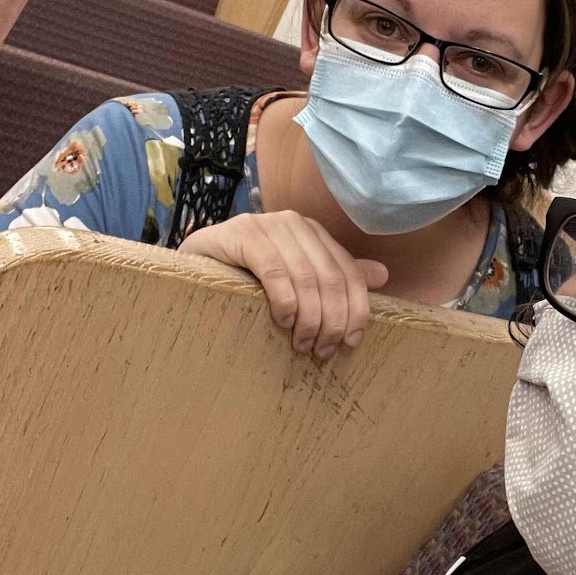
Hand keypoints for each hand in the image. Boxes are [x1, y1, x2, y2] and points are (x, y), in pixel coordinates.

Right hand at [179, 212, 387, 358]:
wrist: (193, 262)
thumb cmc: (244, 275)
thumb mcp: (293, 276)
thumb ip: (334, 274)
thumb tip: (382, 276)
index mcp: (313, 233)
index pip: (348, 272)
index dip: (356, 310)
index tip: (351, 343)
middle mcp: (296, 223)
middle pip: (331, 278)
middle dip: (332, 321)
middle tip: (322, 351)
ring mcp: (268, 225)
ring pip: (306, 278)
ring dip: (309, 318)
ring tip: (302, 345)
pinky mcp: (242, 234)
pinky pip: (274, 271)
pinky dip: (284, 301)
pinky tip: (282, 321)